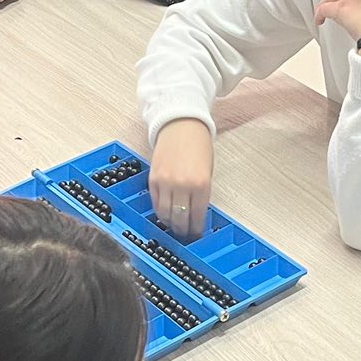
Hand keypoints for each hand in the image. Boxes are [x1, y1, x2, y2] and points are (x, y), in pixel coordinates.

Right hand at [149, 119, 213, 239]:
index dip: (196, 230)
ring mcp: (166, 183)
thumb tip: (195, 214)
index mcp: (202, 185)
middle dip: (183, 230)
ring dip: (170, 223)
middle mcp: (183, 186)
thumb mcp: (207, 172)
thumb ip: (201, 193)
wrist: (181, 125)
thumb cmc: (198, 146)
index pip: (197, 216)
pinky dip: (160, 211)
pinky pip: (155, 202)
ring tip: (174, 226)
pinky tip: (164, 213)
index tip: (196, 235)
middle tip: (185, 234)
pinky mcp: (153, 179)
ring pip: (165, 214)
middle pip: (180, 219)